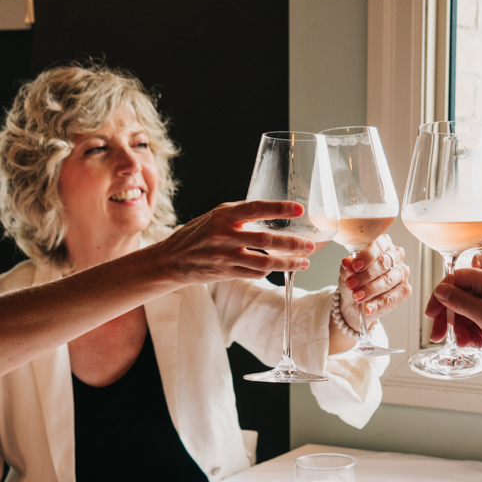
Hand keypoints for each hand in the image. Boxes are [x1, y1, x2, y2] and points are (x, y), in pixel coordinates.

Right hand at [145, 200, 313, 284]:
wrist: (171, 260)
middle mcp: (224, 235)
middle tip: (310, 246)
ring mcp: (225, 256)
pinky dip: (269, 271)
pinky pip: (254, 273)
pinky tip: (279, 268)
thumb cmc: (197, 234)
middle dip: (292, 243)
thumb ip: (239, 214)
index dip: (278, 208)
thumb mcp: (215, 216)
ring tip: (304, 263)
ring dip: (287, 263)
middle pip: (265, 239)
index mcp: (223, 216)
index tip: (299, 209)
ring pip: (264, 261)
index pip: (255, 208)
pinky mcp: (226, 273)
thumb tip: (270, 212)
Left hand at [339, 236, 410, 326]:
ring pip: (388, 281)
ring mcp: (401, 273)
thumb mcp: (346, 272)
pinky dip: (377, 304)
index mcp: (382, 244)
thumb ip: (348, 267)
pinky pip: (391, 298)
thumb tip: (347, 262)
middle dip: (366, 275)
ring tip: (357, 296)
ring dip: (370, 290)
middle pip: (384, 263)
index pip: (379, 245)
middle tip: (352, 284)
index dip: (367, 256)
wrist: (356, 299)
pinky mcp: (404, 290)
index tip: (355, 266)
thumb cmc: (354, 279)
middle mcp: (395, 256)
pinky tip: (367, 308)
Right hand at [430, 266, 481, 363]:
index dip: (440, 296)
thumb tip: (441, 290)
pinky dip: (476, 331)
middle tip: (440, 335)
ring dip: (463, 327)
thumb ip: (460, 300)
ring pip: (471, 310)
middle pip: (461, 296)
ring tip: (467, 343)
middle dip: (450, 316)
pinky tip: (479, 342)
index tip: (431, 315)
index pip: (455, 279)